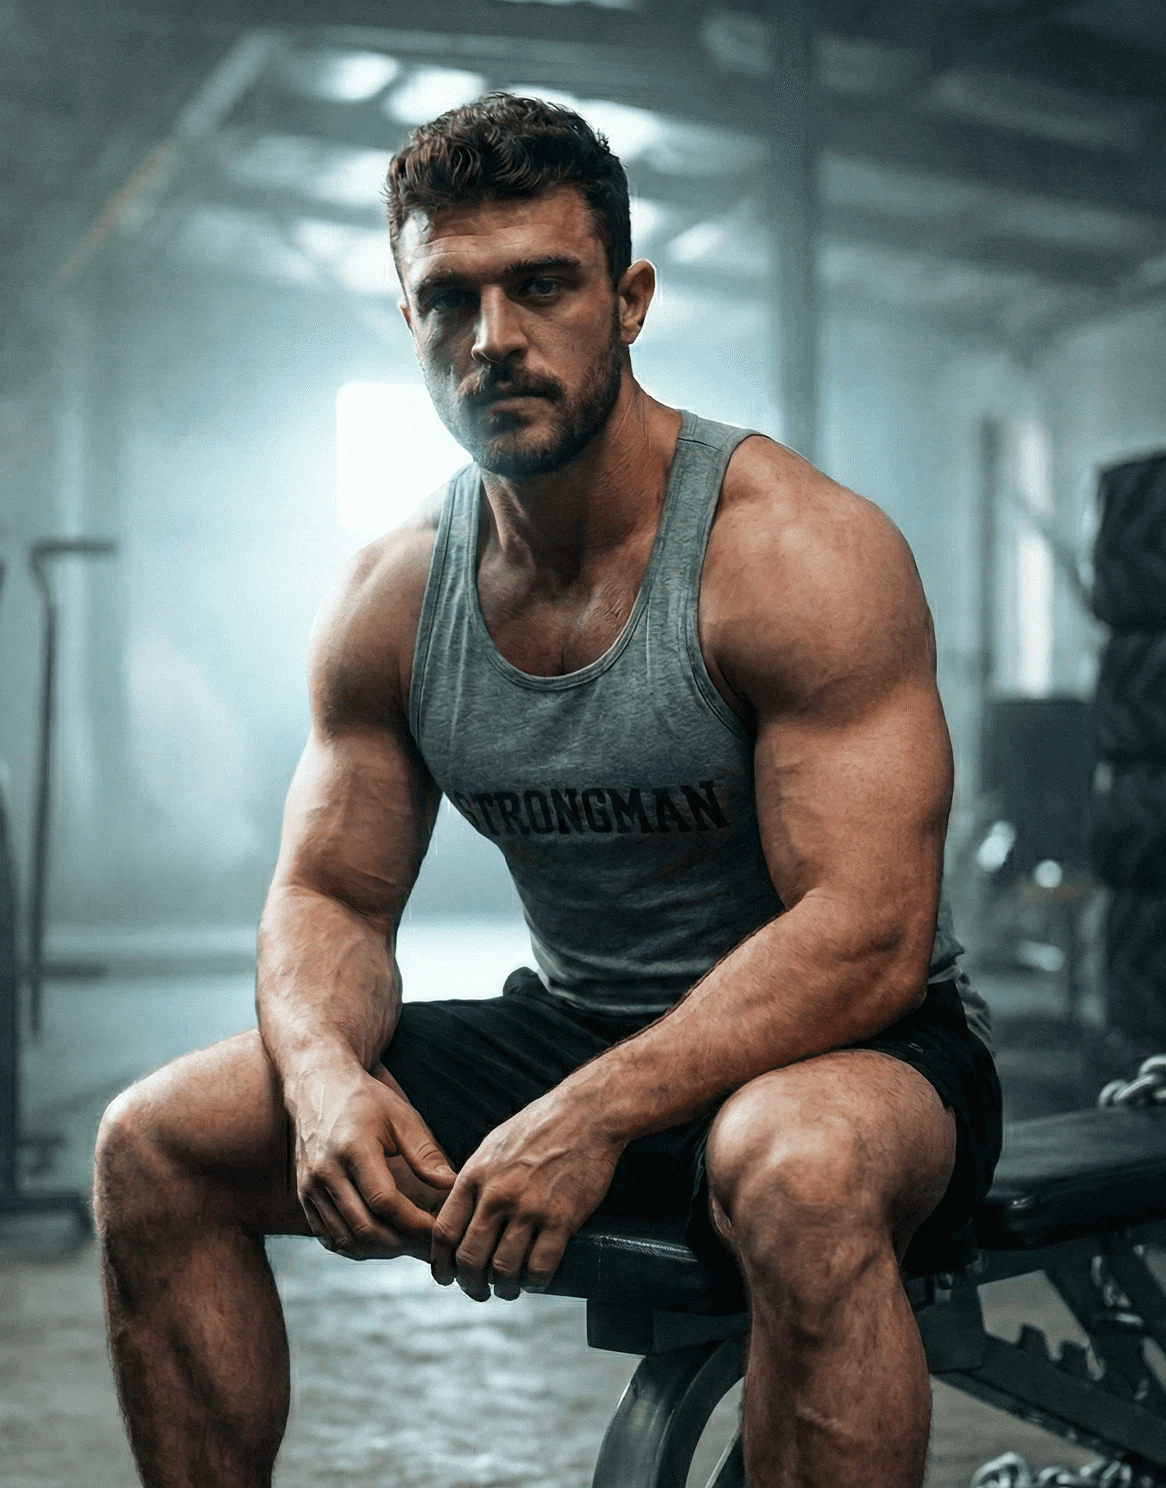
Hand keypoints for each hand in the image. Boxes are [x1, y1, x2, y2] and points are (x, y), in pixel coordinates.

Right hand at [291, 1061, 455, 1258]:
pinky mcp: (303, 1196)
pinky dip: (355, 1245)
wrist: (319, 1085)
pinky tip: (380, 1239)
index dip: (414, 1222)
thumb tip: (452, 1185)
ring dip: (379, 1250)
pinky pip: (328, 1236)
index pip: (384, 1202)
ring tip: (407, 1243)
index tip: (437, 1228)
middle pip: (364, 1228)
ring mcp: (309, 1187)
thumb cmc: (366, 1100)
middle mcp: (325, 1172)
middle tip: (426, 1243)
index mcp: (352, 1149)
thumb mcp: (401, 1117)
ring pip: (345, 1239)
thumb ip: (425, 1154)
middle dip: (400, 1243)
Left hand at [430, 1089, 622, 1301]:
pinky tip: (535, 1281)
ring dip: (503, 1288)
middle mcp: (498, 1195)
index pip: (444, 1231)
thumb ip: (475, 1178)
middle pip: (470, 1258)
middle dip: (469, 1283)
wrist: (587, 1113)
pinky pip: (541, 1267)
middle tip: (476, 1290)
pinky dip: (534, 1283)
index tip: (444, 1276)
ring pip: (504, 1269)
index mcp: (476, 1175)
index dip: (440, 1262)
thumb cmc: (540, 1125)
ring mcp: (530, 1208)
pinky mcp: (562, 1219)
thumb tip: (462, 1212)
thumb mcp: (494, 1145)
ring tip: (507, 1290)